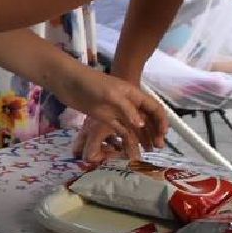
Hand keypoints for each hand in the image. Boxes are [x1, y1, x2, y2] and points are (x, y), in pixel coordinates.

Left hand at [51, 64, 169, 160]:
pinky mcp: (105, 118)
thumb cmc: (91, 83)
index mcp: (133, 94)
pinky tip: (131, 149)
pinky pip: (120, 129)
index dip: (161, 121)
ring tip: (148, 151)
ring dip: (143, 137)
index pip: (154, 108)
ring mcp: (116, 111)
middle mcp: (128, 104)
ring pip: (135, 126)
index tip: (163, 135)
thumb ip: (127, 109)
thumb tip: (141, 125)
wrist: (68, 81)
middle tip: (157, 147)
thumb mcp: (112, 94)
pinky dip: (127, 139)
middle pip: (146, 119)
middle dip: (154, 132)